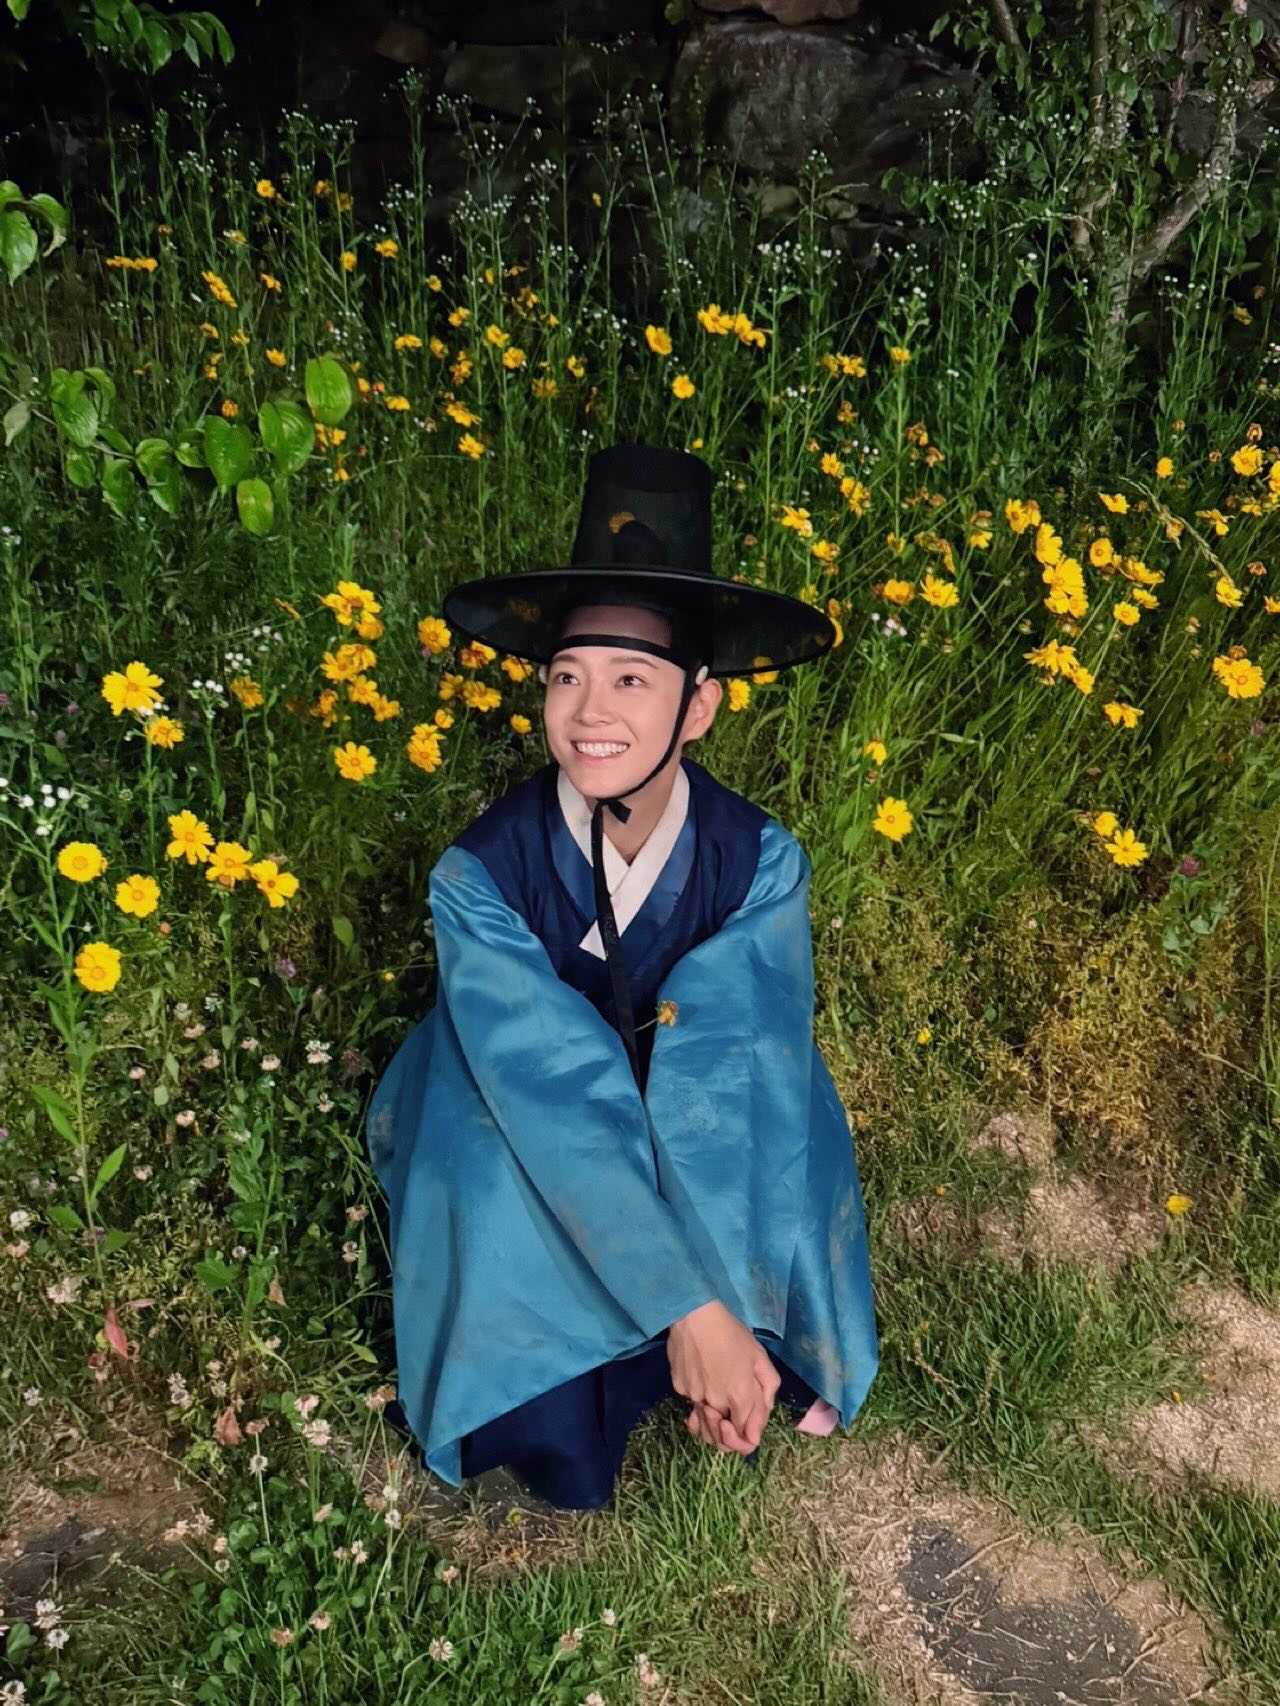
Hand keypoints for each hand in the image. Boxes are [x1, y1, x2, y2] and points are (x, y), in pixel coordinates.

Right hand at [667, 1300, 780, 1455]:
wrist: (695, 1315)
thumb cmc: (732, 1333)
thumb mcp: (760, 1358)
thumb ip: (766, 1393)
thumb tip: (759, 1423)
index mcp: (741, 1397)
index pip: (747, 1440)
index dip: (749, 1438)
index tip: (748, 1428)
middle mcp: (717, 1403)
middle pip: (723, 1440)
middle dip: (729, 1437)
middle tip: (729, 1425)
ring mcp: (695, 1398)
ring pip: (705, 1428)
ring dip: (712, 1426)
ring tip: (715, 1411)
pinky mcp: (680, 1389)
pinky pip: (692, 1406)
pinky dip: (698, 1406)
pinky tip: (702, 1390)